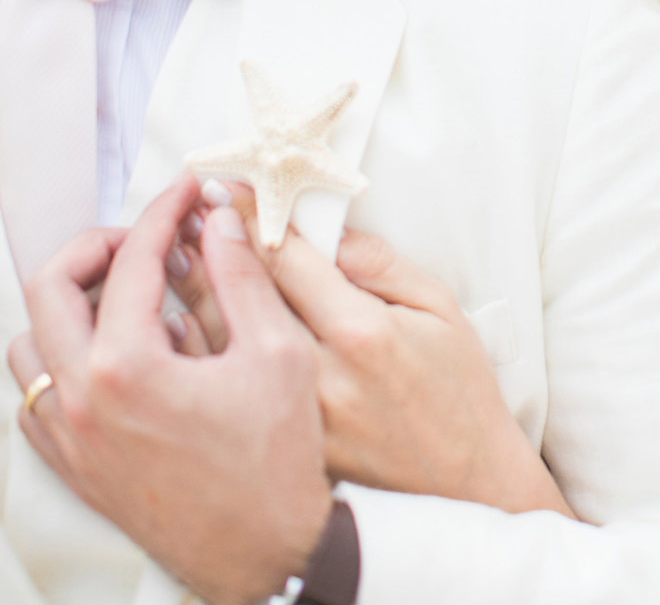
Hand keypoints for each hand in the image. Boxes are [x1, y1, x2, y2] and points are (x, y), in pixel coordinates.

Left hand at [7, 176, 332, 604]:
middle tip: (146, 238)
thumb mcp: (275, 352)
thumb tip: (219, 219)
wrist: (265, 552)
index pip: (133, 260)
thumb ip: (241, 276)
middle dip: (99, 246)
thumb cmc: (275, 459)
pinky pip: (35, 399)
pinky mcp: (74, 467)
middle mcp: (81, 402)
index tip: (187, 194)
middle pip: (52, 289)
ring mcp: (70, 440)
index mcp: (127, 368)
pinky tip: (114, 353)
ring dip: (71, 306)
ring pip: (31, 345)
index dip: (163, 213)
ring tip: (127, 294)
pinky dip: (62, 361)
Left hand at [199, 193, 574, 517]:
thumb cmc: (458, 391)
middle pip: (243, 301)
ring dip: (194, 296)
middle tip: (184, 213)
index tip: (222, 187)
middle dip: (209, 249)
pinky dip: (201, 356)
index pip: (287, 259)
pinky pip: (228, 396)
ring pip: (225, 349)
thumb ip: (380, 264)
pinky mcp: (281, 453)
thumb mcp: (439, 308)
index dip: (249, 217)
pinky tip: (181, 326)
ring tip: (173, 257)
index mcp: (361, 330)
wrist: (467, 490)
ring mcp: (294, 421)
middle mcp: (320, 376)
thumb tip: (325, 232)